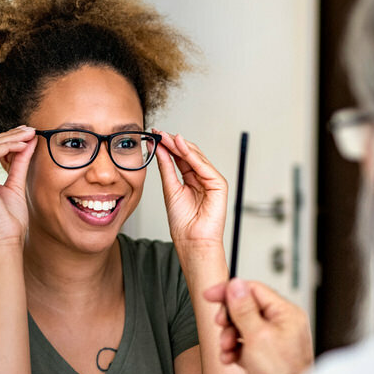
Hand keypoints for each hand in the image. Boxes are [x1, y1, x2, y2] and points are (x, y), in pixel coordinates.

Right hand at [0, 125, 37, 247]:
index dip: (6, 140)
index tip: (26, 135)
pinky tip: (23, 145)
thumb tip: (28, 142)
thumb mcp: (16, 186)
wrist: (6, 242)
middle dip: (9, 135)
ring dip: (11, 138)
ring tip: (29, 135)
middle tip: (30, 130)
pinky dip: (8, 146)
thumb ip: (19, 164)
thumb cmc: (10, 221)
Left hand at [153, 130, 227, 251]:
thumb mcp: (170, 189)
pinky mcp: (219, 184)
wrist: (192, 240)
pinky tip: (180, 147)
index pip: (180, 157)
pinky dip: (192, 155)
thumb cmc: (183, 223)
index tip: (155, 136)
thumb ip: (166, 167)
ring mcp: (211, 180)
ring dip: (181, 146)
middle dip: (173, 143)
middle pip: (189, 154)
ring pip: (196, 157)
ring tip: (166, 137)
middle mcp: (202, 178)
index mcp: (191, 180)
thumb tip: (159, 149)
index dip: (168, 146)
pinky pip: (204, 166)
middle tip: (159, 133)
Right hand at [204, 278, 313, 373]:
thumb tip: (236, 285)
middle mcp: (282, 324)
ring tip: (226, 349)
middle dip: (229, 319)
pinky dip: (234, 350)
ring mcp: (274, 340)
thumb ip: (244, 309)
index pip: (254, 290)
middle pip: (246, 308)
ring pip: (243, 327)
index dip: (230, 291)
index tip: (210, 295)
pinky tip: (229, 359)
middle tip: (221, 327)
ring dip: (229, 337)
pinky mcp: (266, 355)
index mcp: (286, 313)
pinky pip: (244, 344)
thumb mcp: (257, 337)